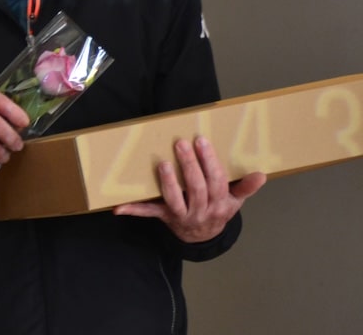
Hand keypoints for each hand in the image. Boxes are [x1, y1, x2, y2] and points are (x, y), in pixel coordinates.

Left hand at [114, 136, 265, 241]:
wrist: (204, 238)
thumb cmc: (218, 210)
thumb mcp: (235, 201)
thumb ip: (246, 187)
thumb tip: (261, 175)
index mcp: (219, 204)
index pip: (216, 181)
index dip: (209, 162)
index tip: (201, 141)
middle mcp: (200, 210)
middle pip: (196, 188)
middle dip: (189, 165)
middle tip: (181, 143)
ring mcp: (181, 215)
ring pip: (174, 199)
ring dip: (168, 182)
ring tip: (163, 163)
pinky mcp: (163, 216)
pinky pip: (148, 213)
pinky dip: (133, 210)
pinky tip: (118, 208)